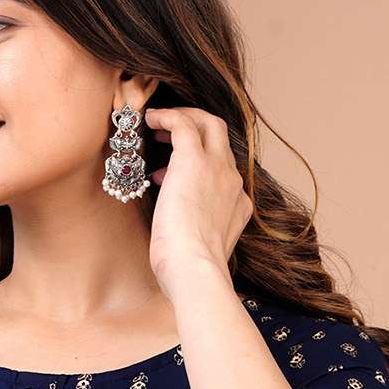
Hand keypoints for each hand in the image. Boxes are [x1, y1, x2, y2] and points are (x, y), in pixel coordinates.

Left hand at [142, 106, 252, 295]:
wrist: (195, 272)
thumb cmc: (189, 273)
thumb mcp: (200, 250)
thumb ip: (195, 234)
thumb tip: (178, 231)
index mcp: (237, 205)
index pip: (223, 170)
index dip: (197, 166)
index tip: (169, 174)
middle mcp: (232, 182)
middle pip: (222, 138)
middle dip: (197, 128)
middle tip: (169, 133)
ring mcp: (217, 170)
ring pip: (209, 125)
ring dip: (183, 120)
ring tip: (157, 127)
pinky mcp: (194, 161)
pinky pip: (184, 124)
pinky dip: (168, 116)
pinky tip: (150, 119)